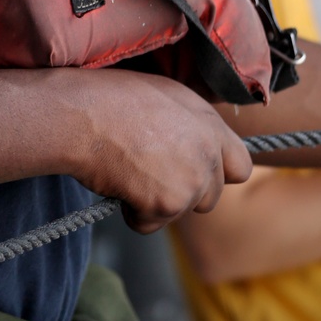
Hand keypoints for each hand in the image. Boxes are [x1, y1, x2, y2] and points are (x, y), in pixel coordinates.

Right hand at [72, 70, 252, 232]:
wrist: (80, 113)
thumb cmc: (109, 98)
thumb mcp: (162, 95)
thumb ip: (189, 124)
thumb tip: (191, 145)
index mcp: (209, 122)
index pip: (240, 166)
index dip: (216, 174)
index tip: (191, 171)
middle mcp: (208, 151)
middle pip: (210, 196)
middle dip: (182, 192)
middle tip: (148, 171)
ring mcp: (190, 180)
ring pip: (181, 212)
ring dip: (156, 203)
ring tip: (128, 170)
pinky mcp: (167, 203)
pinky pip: (150, 225)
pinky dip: (132, 213)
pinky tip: (117, 183)